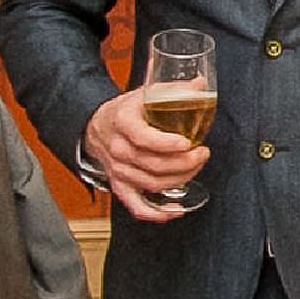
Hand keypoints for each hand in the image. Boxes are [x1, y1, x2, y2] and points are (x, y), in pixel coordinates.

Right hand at [83, 86, 214, 224]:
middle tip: (202, 153)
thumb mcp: (144, 94)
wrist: (97, 127)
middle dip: (185, 163)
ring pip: (152, 184)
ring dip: (180, 179)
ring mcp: (118, 170)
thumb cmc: (124, 112)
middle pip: (154, 164)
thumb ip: (173, 89)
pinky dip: (157, 213)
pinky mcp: (120, 186)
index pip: (144, 137)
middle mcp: (118, 149)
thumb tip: (200, 84)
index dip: (167, 143)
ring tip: (196, 167)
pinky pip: (136, 206)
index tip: (188, 143)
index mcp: (123, 122)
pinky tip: (176, 210)